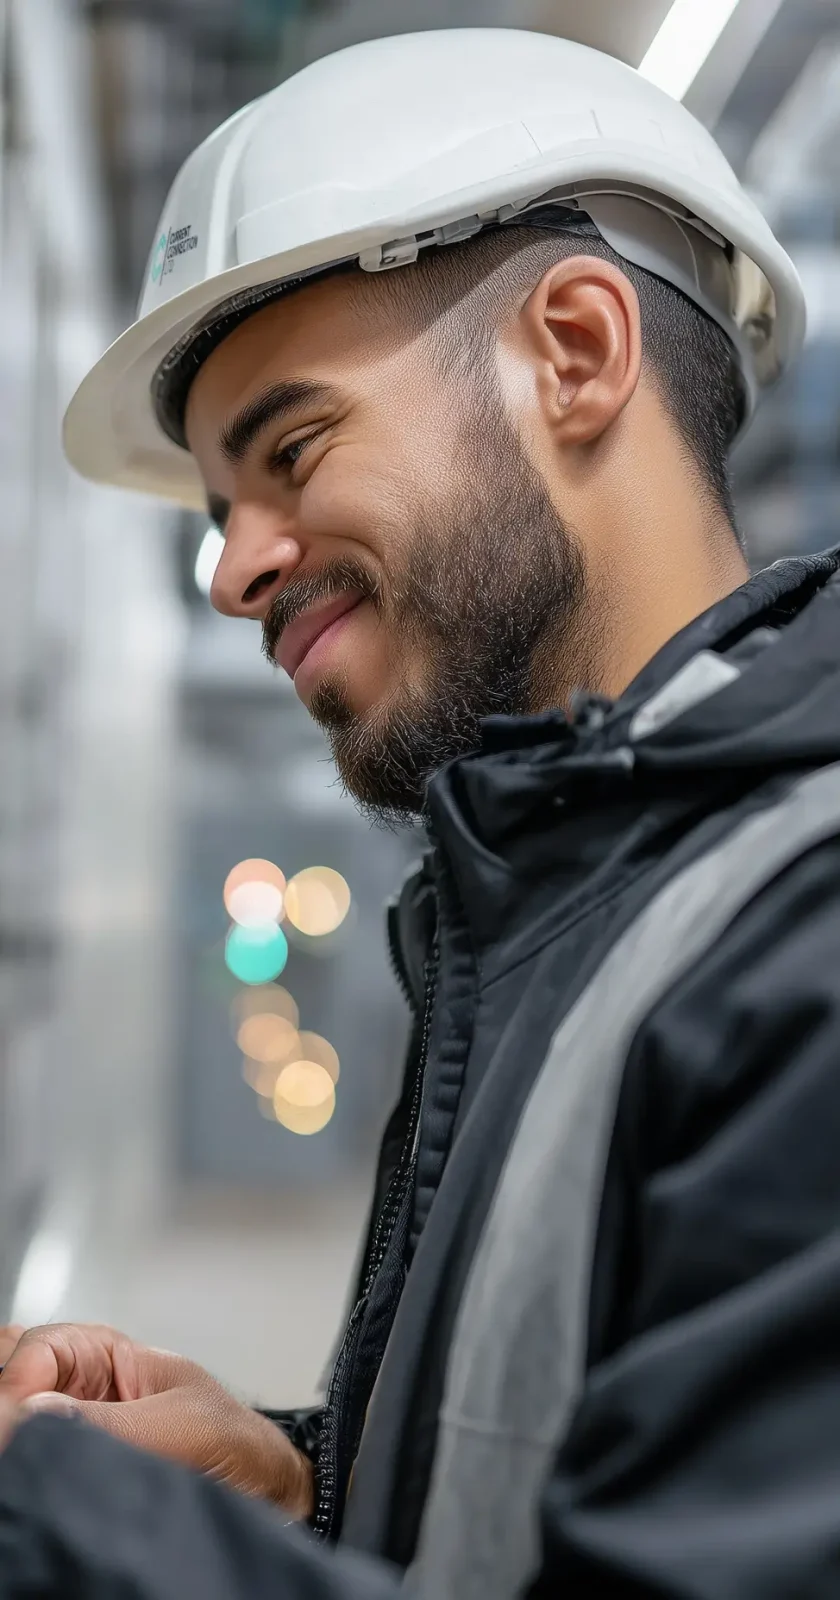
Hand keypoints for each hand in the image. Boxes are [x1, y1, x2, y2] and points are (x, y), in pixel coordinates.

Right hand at [0, 1323, 313, 1516]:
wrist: (269, 1497)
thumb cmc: (240, 1446)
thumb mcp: (184, 1427)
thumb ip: (112, 1421)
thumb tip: (34, 1412)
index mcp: (107, 1356)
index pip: (36, 1347)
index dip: (18, 1378)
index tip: (15, 1416)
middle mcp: (80, 1388)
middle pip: (16, 1371)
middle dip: (11, 1394)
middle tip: (15, 1433)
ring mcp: (73, 1429)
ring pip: (20, 1412)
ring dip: (18, 1423)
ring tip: (24, 1451)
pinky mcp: (74, 1470)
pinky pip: (35, 1456)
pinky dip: (27, 1459)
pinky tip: (31, 1473)